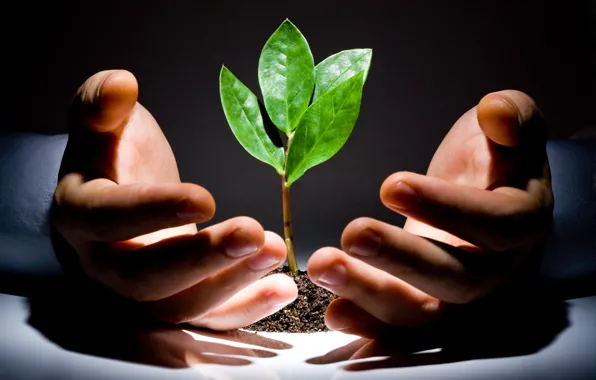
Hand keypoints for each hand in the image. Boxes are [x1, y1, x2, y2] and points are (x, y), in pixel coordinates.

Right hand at [51, 70, 296, 328]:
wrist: (117, 199)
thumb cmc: (113, 158)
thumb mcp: (101, 124)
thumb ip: (101, 104)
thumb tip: (121, 84)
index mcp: (81, 214)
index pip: (109, 218)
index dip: (154, 211)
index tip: (206, 197)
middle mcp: (104, 265)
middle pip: (147, 278)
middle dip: (203, 259)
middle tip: (253, 234)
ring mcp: (138, 293)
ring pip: (180, 305)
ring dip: (232, 285)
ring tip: (276, 252)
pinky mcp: (173, 302)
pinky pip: (205, 319)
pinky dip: (244, 309)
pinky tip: (282, 289)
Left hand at [307, 90, 552, 336]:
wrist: (482, 194)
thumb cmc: (492, 158)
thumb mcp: (510, 125)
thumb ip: (514, 116)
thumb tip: (497, 113)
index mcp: (523, 221)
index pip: (495, 223)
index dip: (446, 207)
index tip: (391, 184)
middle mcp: (496, 269)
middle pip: (458, 280)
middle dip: (402, 259)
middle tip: (353, 234)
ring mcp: (460, 297)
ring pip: (424, 312)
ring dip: (371, 294)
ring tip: (324, 267)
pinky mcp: (427, 306)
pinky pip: (402, 328)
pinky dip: (369, 324)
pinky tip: (333, 310)